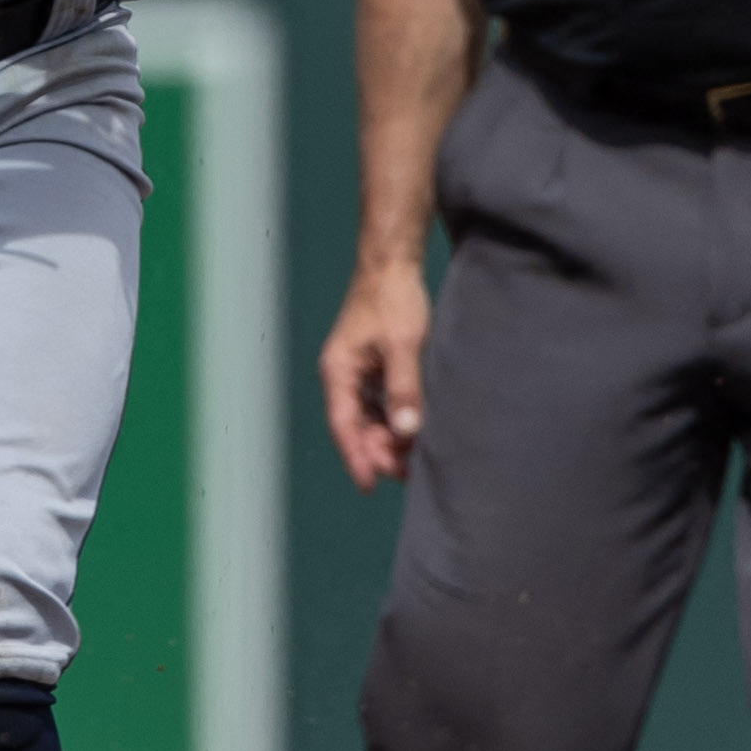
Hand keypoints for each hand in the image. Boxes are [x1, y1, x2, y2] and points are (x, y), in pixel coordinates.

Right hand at [319, 256, 432, 486]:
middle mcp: (342, 375)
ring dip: (386, 438)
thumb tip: (407, 430)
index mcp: (339, 371)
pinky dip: (393, 420)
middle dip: (376, 451)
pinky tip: (412, 431)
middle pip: (355, 426)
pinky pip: (379, 404)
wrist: (393, 264)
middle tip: (405, 472)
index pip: (343, 425)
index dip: (356, 457)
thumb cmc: (393, 299)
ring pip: (368, 417)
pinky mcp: (373, 366)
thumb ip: (404, 387)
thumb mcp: (403, 344)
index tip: (369, 485)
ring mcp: (357, 372)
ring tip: (412, 458)